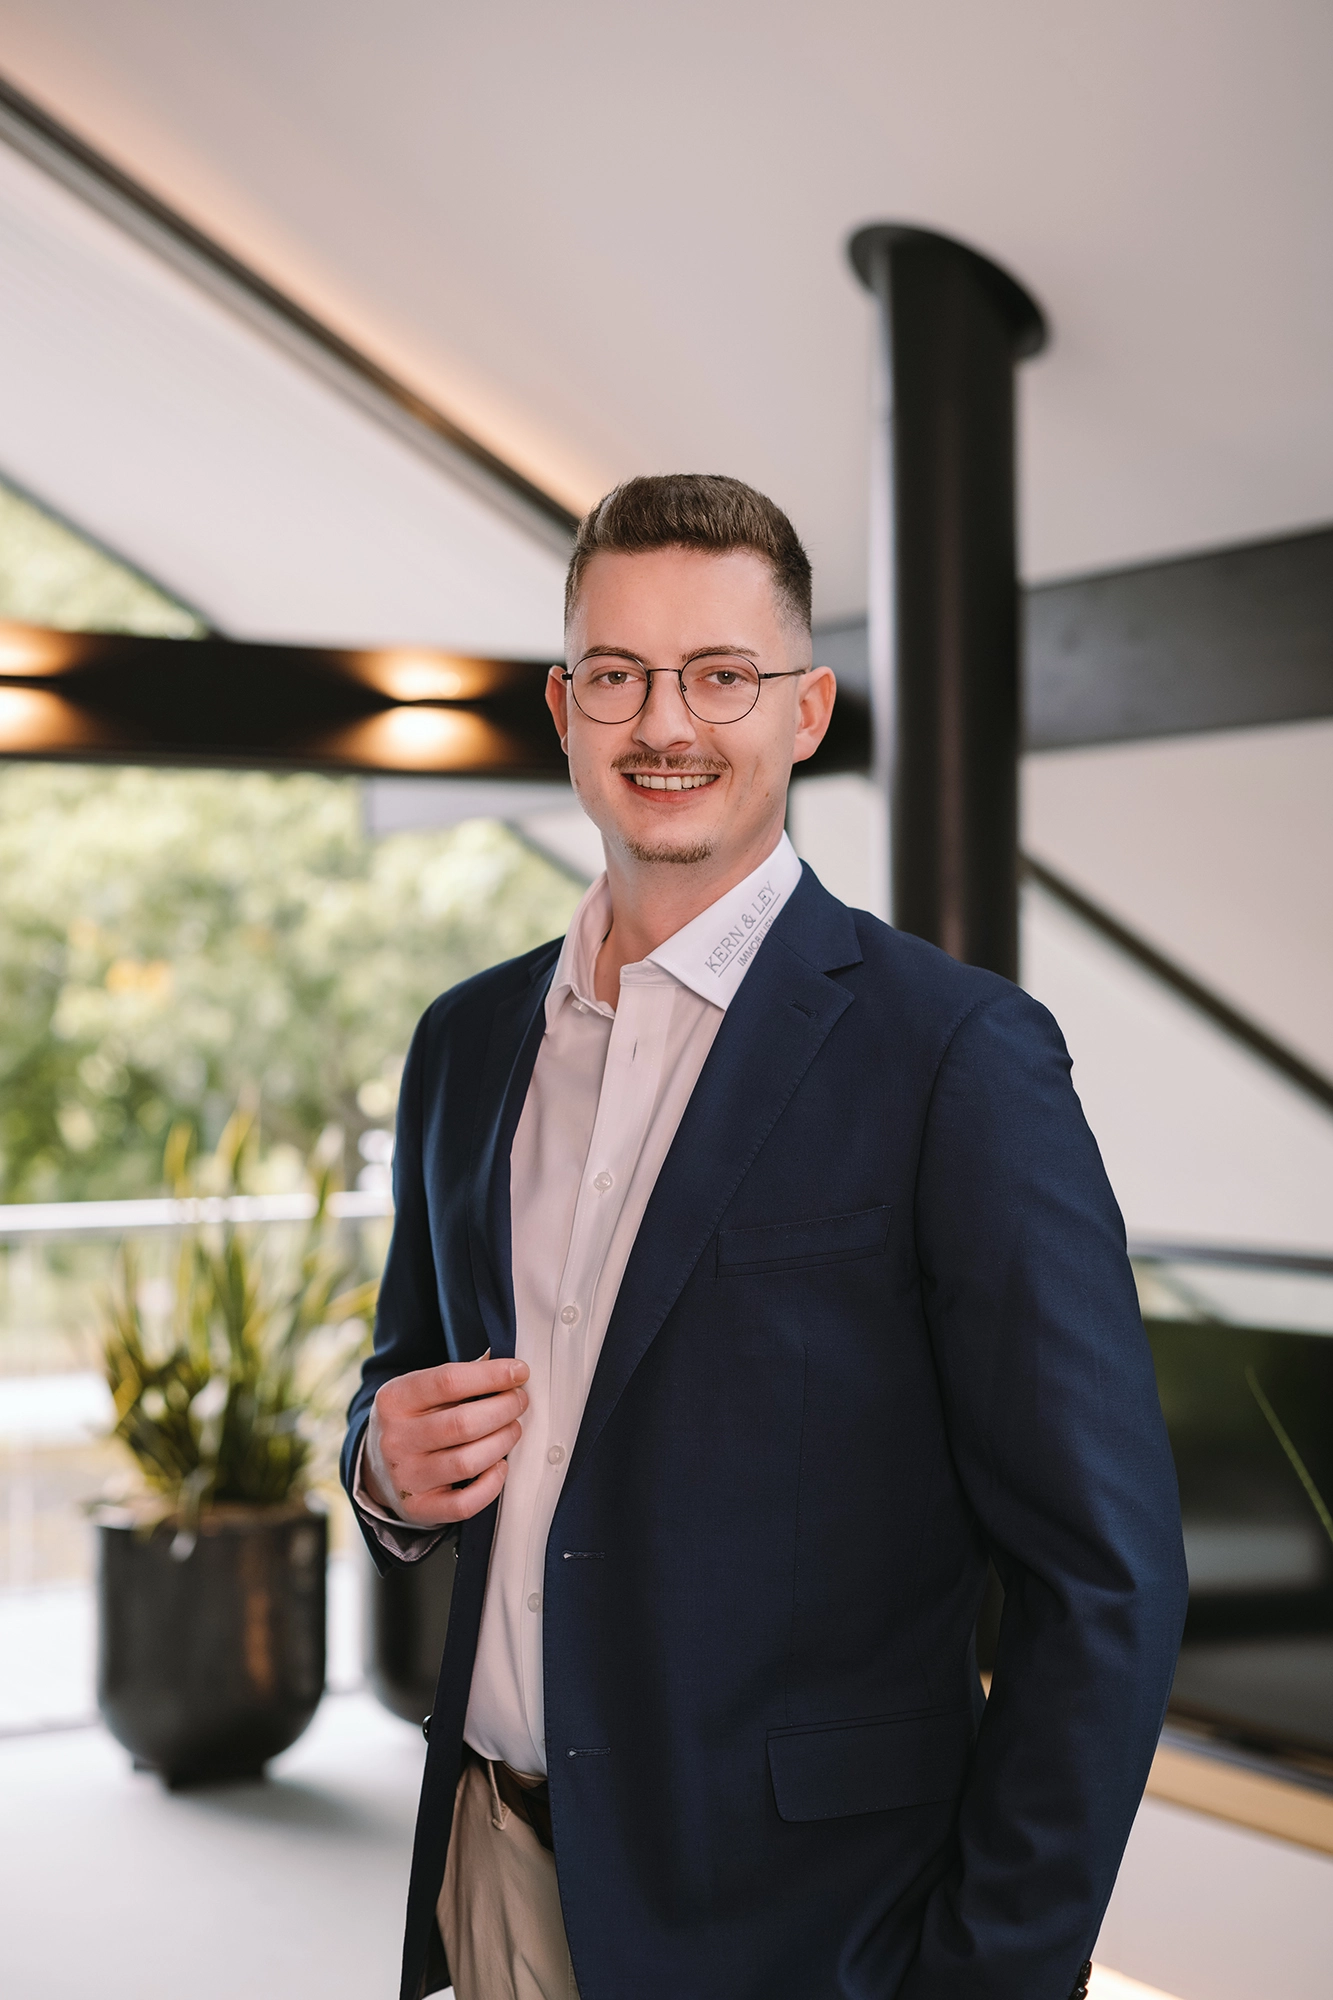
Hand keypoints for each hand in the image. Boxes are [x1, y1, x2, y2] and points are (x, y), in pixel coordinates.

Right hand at [363, 1357, 529, 1526]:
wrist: (377, 1467)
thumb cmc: (412, 1421)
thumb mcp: (420, 1391)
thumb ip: (459, 1378)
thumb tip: (507, 1367)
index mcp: (394, 1399)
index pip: (448, 1381)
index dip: (491, 1375)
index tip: (520, 1371)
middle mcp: (395, 1439)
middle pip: (463, 1423)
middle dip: (504, 1408)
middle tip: (519, 1401)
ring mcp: (406, 1477)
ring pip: (468, 1462)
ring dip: (502, 1442)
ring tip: (512, 1429)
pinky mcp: (418, 1508)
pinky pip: (464, 1504)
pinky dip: (491, 1485)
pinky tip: (500, 1466)